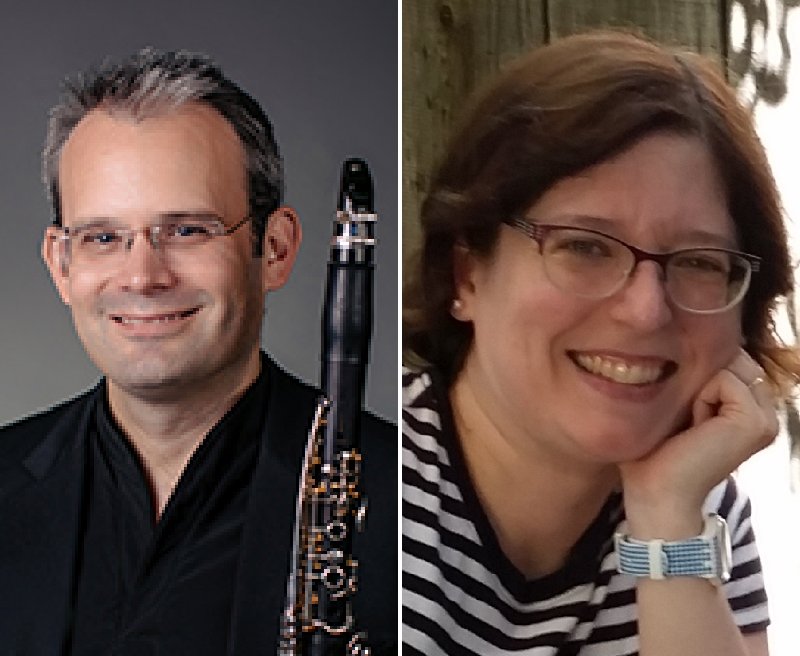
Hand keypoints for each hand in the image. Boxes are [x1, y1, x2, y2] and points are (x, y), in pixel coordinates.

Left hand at [619, 348, 777, 535]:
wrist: (655, 492)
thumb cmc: (655, 450)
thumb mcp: (676, 402)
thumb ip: (693, 374)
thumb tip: (684, 331)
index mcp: (749, 405)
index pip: (727, 354)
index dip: (697, 367)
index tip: (682, 404)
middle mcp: (765, 409)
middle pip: (729, 354)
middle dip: (699, 374)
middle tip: (685, 416)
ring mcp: (766, 417)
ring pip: (726, 363)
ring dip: (697, 385)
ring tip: (689, 422)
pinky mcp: (755, 421)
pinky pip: (724, 379)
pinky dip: (700, 397)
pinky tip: (694, 426)